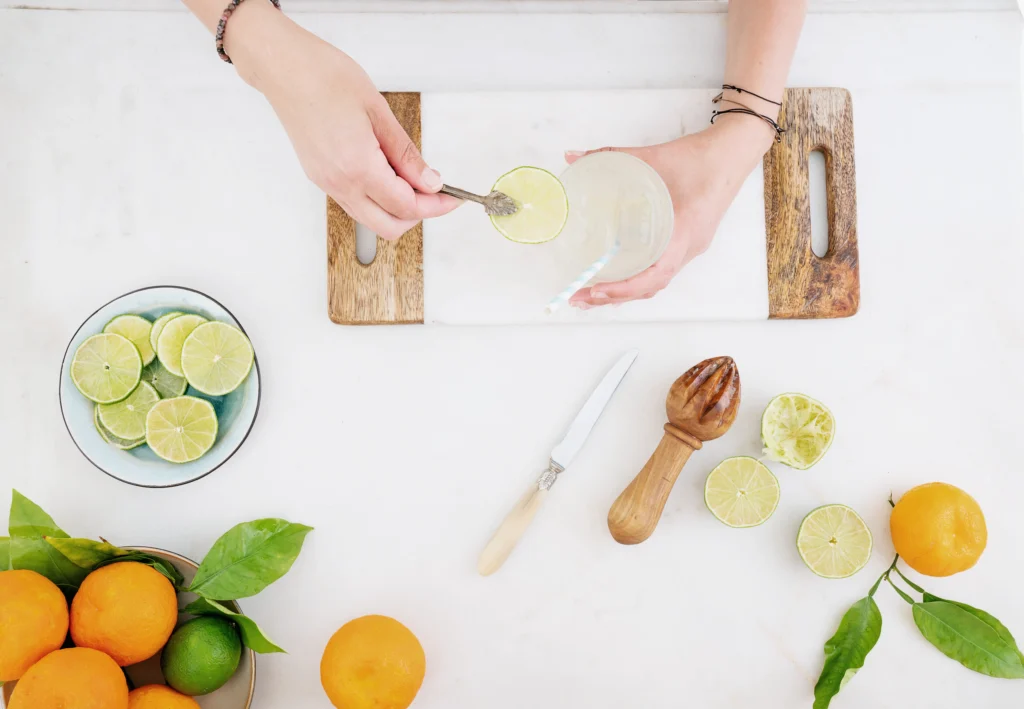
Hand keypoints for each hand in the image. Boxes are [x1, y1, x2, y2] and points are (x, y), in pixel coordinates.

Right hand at [228, 8, 458, 239]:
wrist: (283, 67)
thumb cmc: (324, 77)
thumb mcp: (378, 112)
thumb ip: (406, 154)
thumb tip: (430, 181)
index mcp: (358, 167)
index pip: (406, 206)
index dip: (435, 206)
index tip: (452, 197)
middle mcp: (340, 183)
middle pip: (388, 226)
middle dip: (418, 216)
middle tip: (437, 195)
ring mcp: (326, 183)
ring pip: (370, 219)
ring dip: (396, 209)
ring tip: (413, 180)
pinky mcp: (319, 177)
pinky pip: (355, 203)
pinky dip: (377, 199)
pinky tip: (389, 175)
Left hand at [566, 117, 774, 307]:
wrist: (732, 153)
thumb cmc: (700, 157)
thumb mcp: (651, 155)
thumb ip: (610, 156)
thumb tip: (571, 157)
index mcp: (684, 231)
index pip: (655, 273)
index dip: (624, 288)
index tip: (596, 291)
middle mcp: (689, 248)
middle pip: (650, 286)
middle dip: (613, 297)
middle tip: (578, 298)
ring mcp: (690, 249)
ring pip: (656, 283)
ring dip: (625, 294)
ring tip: (591, 297)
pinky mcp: (688, 244)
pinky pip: (661, 271)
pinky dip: (638, 281)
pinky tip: (617, 281)